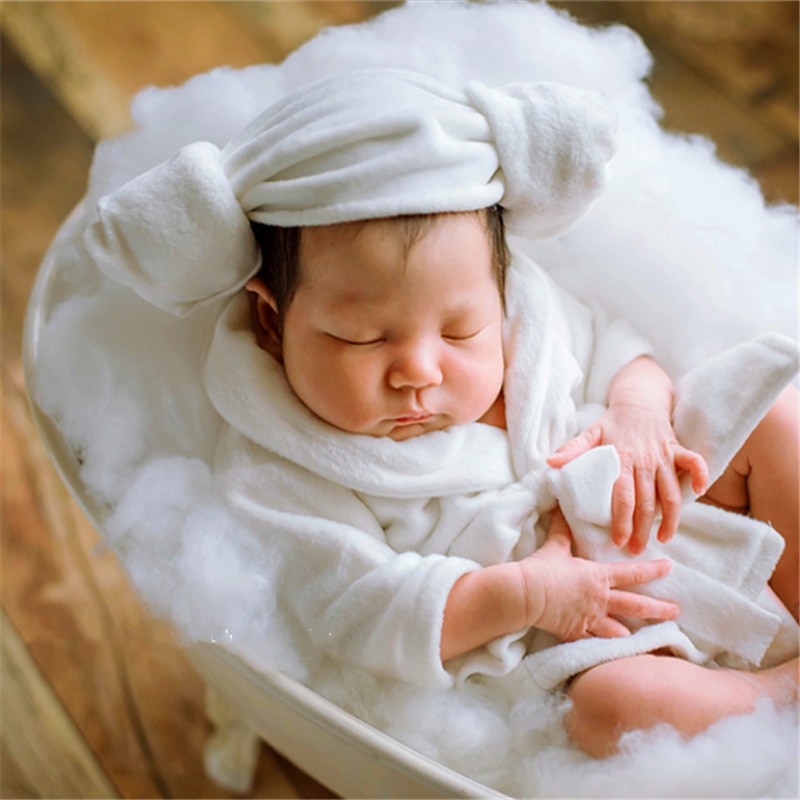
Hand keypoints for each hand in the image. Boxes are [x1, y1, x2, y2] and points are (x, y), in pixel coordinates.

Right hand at [520, 508, 678, 640]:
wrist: (526, 595)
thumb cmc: (542, 568)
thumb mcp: (555, 546)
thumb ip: (562, 530)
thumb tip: (560, 508)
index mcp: (598, 576)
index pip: (633, 573)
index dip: (653, 570)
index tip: (669, 568)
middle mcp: (600, 599)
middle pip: (636, 606)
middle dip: (659, 608)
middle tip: (676, 611)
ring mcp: (590, 619)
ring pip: (619, 629)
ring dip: (634, 633)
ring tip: (645, 637)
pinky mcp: (576, 634)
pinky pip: (595, 642)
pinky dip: (604, 647)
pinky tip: (612, 650)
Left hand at [548, 404, 707, 553]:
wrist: (638, 401)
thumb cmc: (612, 423)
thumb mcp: (590, 432)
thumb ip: (573, 448)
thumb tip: (550, 461)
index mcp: (621, 458)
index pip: (622, 495)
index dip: (621, 520)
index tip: (618, 540)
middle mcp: (644, 460)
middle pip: (647, 501)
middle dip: (643, 529)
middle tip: (636, 550)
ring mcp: (663, 455)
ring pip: (671, 492)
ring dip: (670, 518)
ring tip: (664, 538)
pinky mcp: (677, 449)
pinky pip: (694, 462)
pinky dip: (700, 476)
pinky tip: (699, 493)